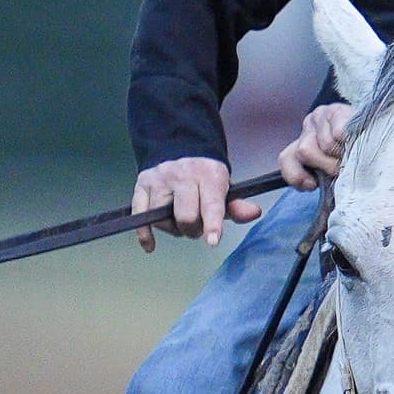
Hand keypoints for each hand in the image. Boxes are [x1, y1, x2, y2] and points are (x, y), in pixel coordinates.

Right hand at [132, 156, 251, 250]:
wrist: (178, 148)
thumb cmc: (204, 177)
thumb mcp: (224, 187)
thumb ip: (237, 205)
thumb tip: (254, 214)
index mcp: (208, 175)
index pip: (211, 203)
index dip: (212, 224)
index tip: (213, 241)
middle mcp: (182, 175)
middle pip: (185, 216)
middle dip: (192, 229)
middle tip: (196, 226)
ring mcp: (159, 180)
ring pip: (162, 218)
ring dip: (172, 228)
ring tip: (179, 220)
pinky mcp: (142, 185)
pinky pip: (140, 215)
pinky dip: (144, 234)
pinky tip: (150, 245)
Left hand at [278, 102, 355, 186]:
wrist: (380, 135)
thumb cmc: (356, 159)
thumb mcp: (334, 172)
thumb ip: (320, 176)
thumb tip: (312, 183)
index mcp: (304, 143)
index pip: (287, 158)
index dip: (296, 175)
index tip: (313, 185)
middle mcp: (309, 126)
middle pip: (304, 152)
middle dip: (326, 165)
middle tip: (343, 167)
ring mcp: (321, 115)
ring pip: (325, 145)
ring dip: (341, 154)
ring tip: (353, 153)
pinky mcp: (337, 110)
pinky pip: (338, 133)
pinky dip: (348, 142)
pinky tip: (357, 141)